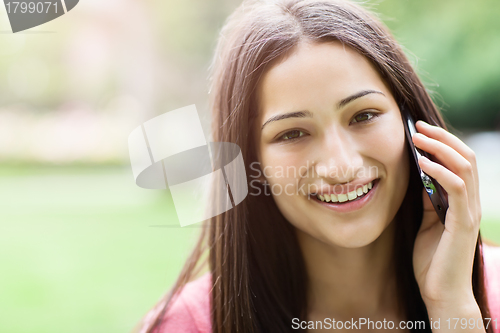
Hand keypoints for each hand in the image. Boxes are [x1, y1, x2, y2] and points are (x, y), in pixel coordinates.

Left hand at [411, 120, 481, 308]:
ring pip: (465, 167)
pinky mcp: (463, 223)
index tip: (418, 130)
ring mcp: (469, 212)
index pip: (459, 162)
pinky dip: (440, 171)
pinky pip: (456, 188)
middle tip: (417, 126)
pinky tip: (423, 164)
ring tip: (418, 137)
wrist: (440, 293)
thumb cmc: (432, 260)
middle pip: (465, 157)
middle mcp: (470, 203)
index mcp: (461, 201)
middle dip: (442, 138)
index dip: (442, 143)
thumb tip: (421, 177)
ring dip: (440, 148)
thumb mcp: (427, 222)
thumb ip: (430, 201)